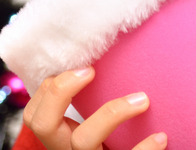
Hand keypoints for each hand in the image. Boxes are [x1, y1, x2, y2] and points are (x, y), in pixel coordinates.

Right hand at [23, 66, 167, 149]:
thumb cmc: (112, 145)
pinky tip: (161, 136)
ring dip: (112, 113)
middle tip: (90, 70)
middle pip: (44, 125)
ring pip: (83, 141)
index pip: (34, 115)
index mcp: (60, 139)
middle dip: (60, 92)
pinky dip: (144, 149)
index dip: (49, 89)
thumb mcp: (93, 129)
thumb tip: (113, 56)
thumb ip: (93, 104)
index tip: (84, 67)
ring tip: (143, 99)